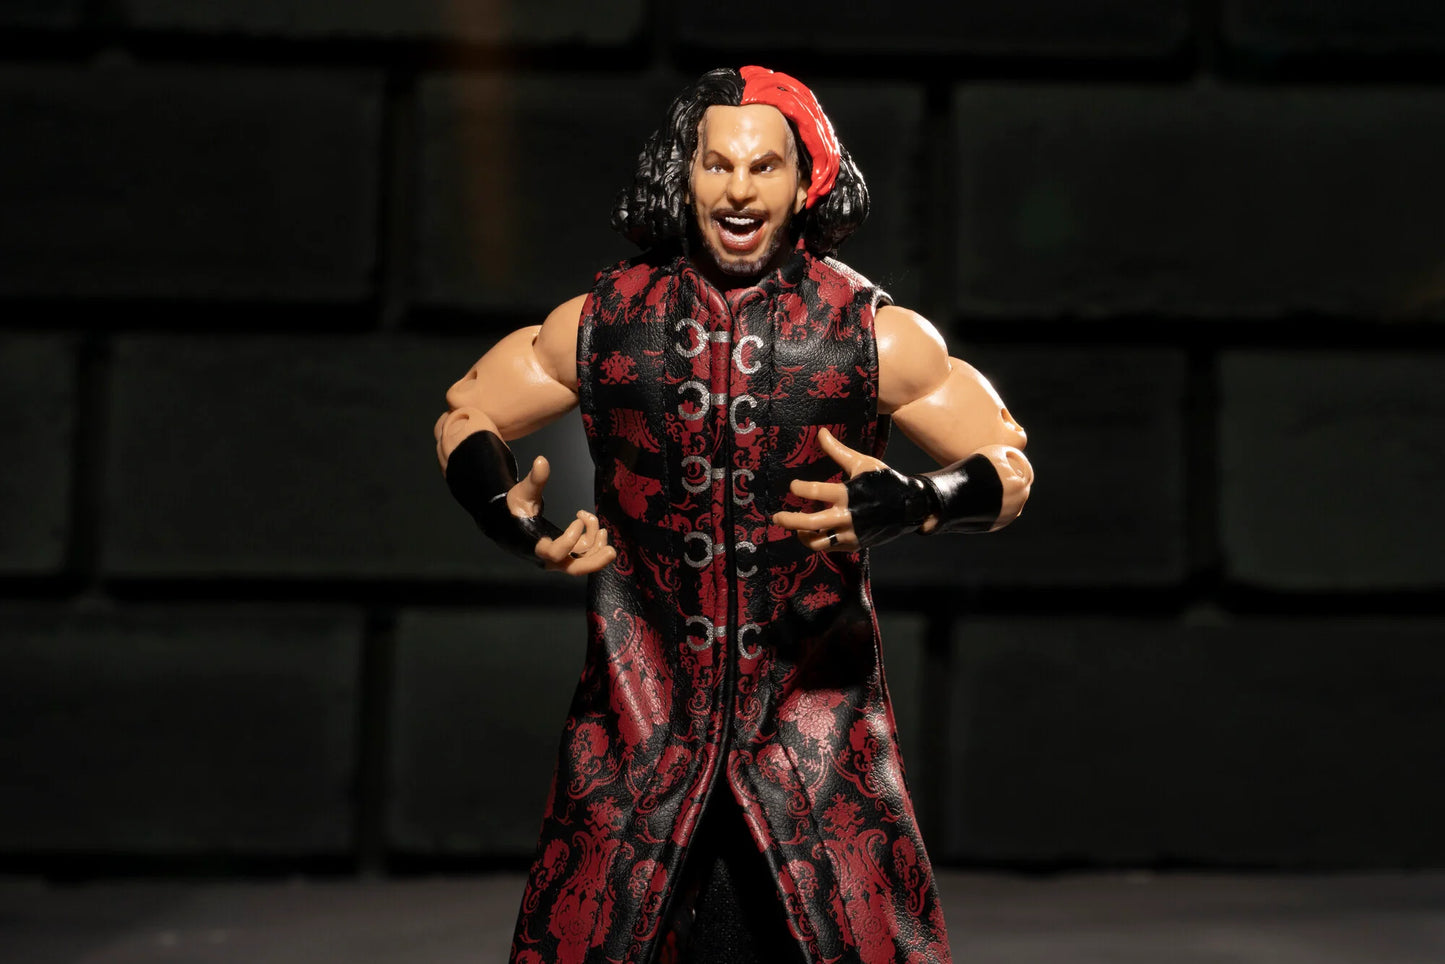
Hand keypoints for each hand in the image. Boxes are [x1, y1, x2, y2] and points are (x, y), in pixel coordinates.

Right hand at [509, 456, 615, 574]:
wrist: (511, 523)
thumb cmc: (515, 510)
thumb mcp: (522, 493)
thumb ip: (534, 480)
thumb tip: (542, 461)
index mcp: (536, 547)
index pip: (555, 554)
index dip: (570, 540)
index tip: (578, 518)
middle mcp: (549, 558)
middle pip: (574, 569)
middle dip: (595, 562)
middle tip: (612, 551)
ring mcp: (560, 557)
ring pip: (583, 561)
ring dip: (597, 545)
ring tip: (600, 527)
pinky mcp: (568, 552)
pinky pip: (585, 553)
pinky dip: (594, 542)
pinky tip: (595, 526)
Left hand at [771, 428, 888, 551]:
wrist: (911, 506)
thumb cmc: (884, 481)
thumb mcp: (862, 463)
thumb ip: (838, 451)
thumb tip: (821, 433)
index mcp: (847, 493)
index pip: (814, 491)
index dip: (799, 488)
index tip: (793, 486)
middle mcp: (847, 516)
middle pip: (810, 523)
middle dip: (789, 520)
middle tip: (776, 517)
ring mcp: (851, 533)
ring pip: (818, 542)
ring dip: (802, 536)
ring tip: (796, 528)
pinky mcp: (855, 544)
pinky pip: (830, 547)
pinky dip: (818, 541)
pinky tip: (813, 533)